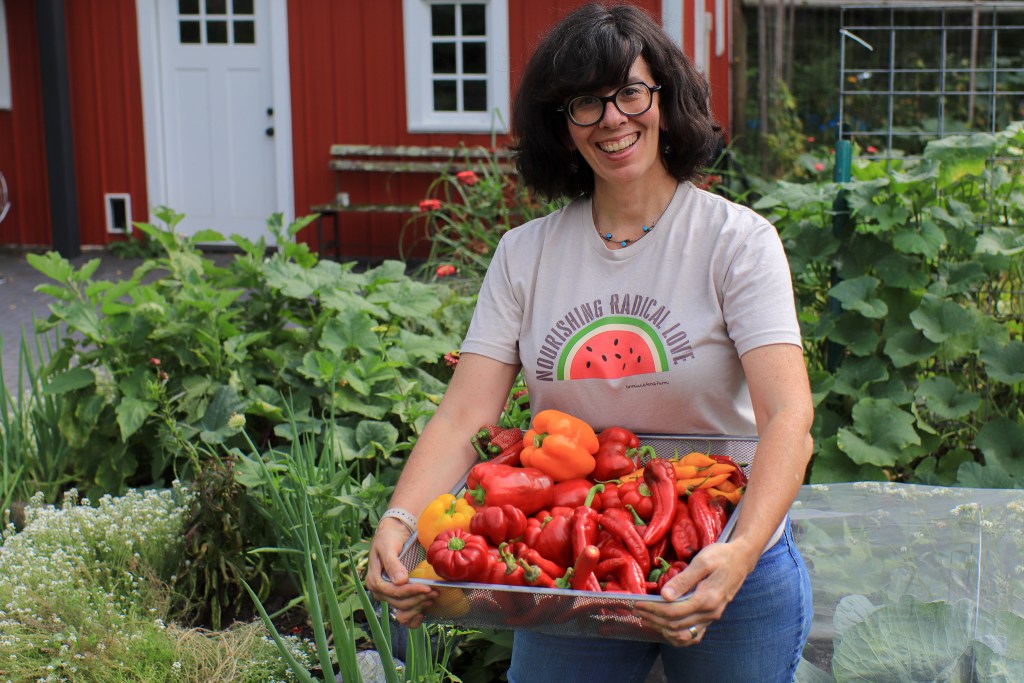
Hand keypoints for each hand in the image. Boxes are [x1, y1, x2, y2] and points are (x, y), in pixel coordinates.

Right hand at [365, 520, 436, 627]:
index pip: (394, 592)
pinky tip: (422, 614)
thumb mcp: (387, 547)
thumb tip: (400, 581)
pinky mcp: (396, 596)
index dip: (411, 591)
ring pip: (402, 608)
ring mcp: (387, 595)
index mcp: (374, 580)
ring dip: (418, 606)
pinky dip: (412, 617)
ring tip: (433, 598)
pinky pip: (402, 612)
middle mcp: (379, 591)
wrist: (391, 535)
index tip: (427, 587)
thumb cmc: (388, 539)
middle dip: (418, 598)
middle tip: (435, 592)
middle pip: (399, 602)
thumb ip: (392, 564)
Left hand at [631, 542, 753, 646]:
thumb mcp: (702, 562)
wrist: (741, 559)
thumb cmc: (721, 556)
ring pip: (683, 632)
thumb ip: (684, 579)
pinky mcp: (711, 616)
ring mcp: (711, 617)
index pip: (673, 611)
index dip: (653, 609)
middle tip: (636, 610)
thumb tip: (665, 595)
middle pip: (675, 624)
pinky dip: (676, 634)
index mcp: (707, 599)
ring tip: (646, 617)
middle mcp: (710, 613)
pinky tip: (664, 627)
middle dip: (653, 618)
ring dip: (661, 627)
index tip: (637, 603)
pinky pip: (693, 633)